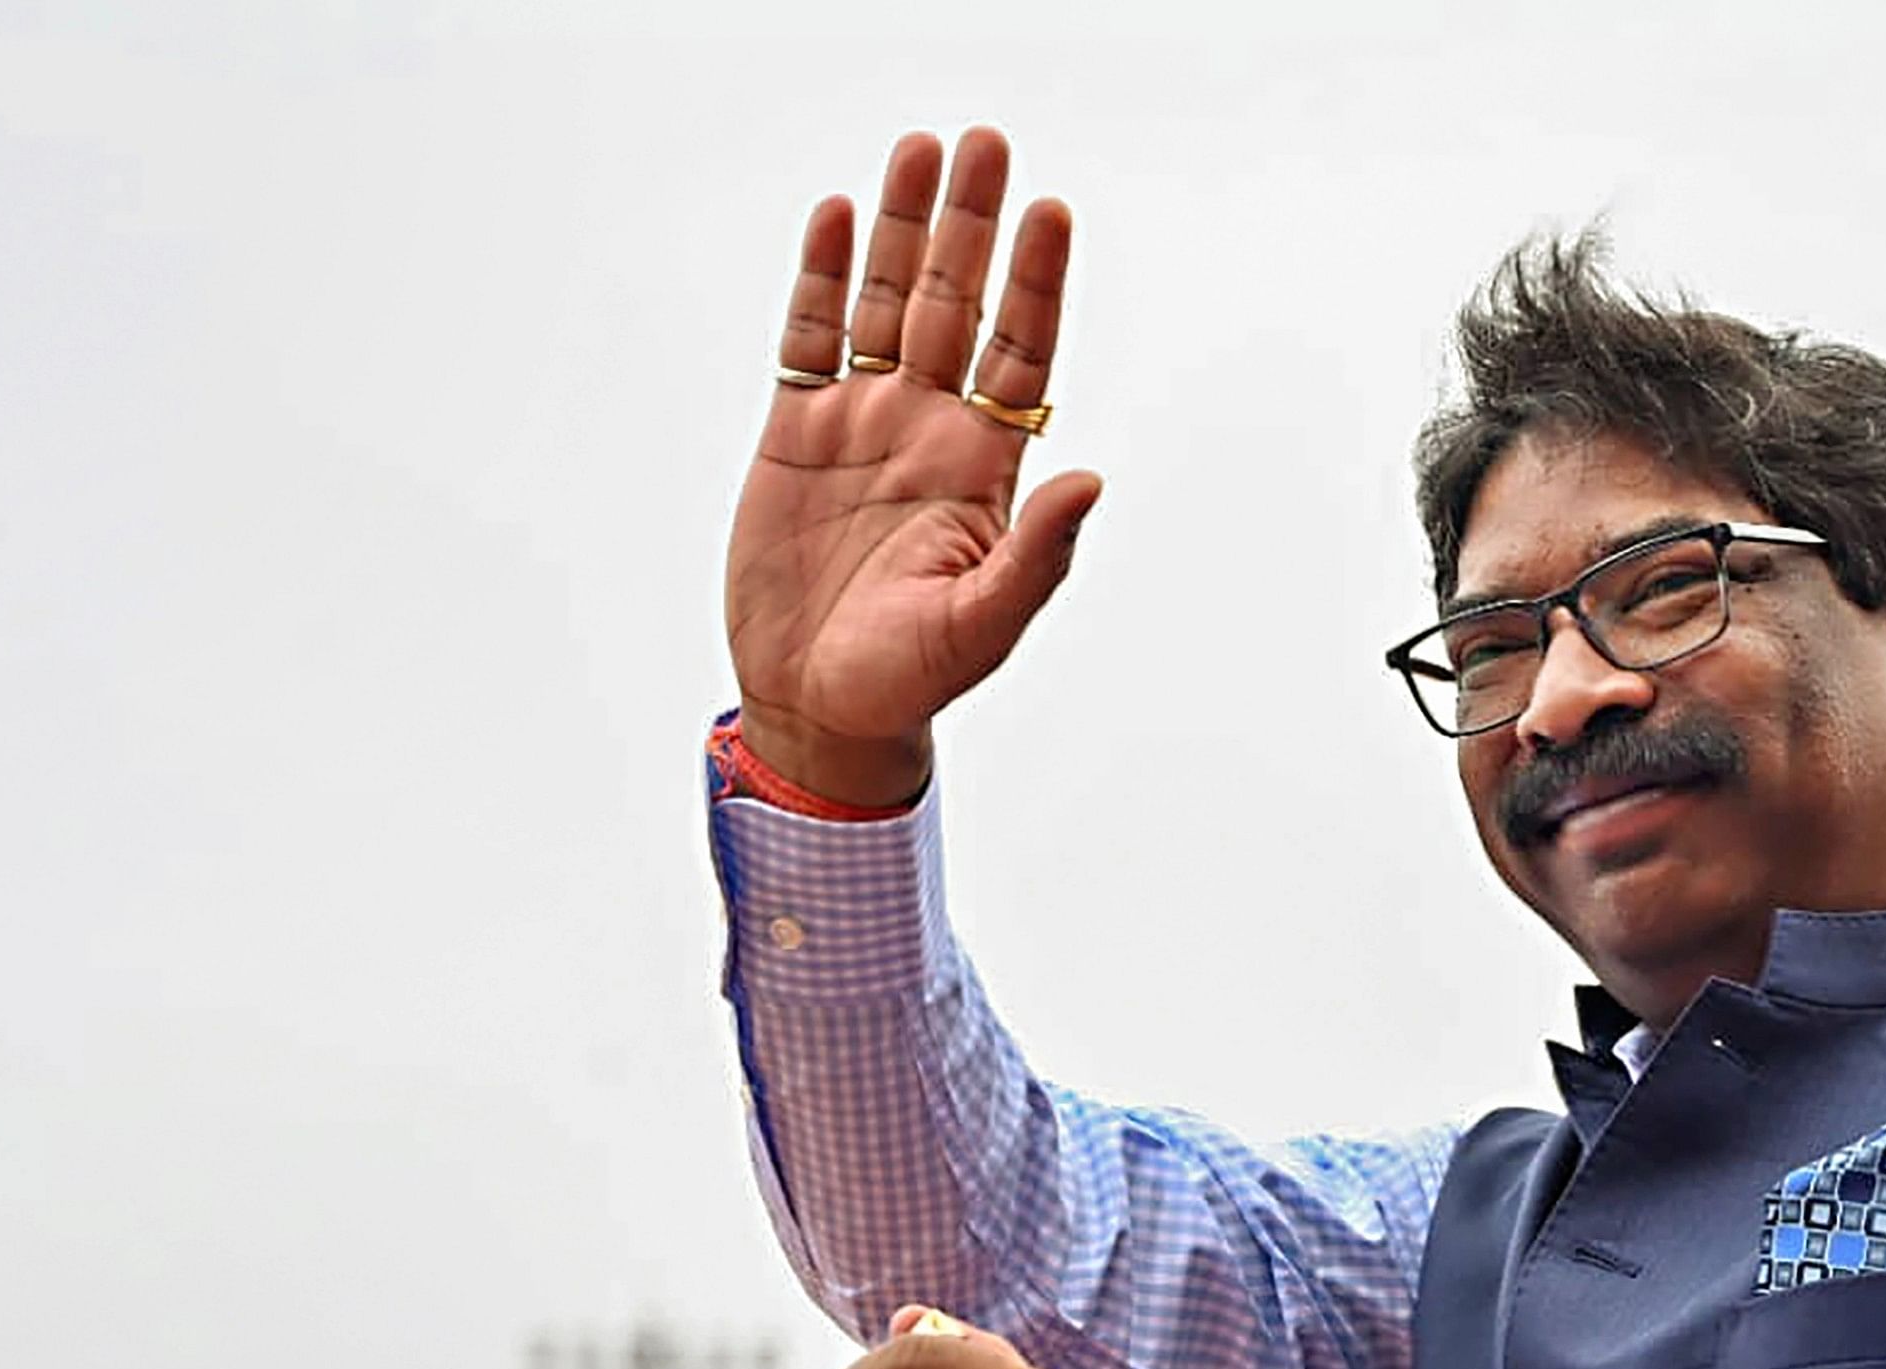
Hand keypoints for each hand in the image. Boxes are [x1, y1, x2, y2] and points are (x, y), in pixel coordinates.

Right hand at [726, 129, 1103, 808]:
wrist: (820, 707)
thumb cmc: (911, 679)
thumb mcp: (987, 623)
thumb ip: (1039, 552)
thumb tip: (1089, 479)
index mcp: (987, 463)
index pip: (1022, 351)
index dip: (1037, 282)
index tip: (1051, 212)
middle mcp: (931, 426)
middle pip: (956, 302)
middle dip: (973, 224)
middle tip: (987, 143)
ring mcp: (863, 421)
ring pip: (882, 300)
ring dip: (900, 227)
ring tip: (917, 150)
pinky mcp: (796, 432)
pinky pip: (808, 338)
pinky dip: (817, 278)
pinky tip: (833, 218)